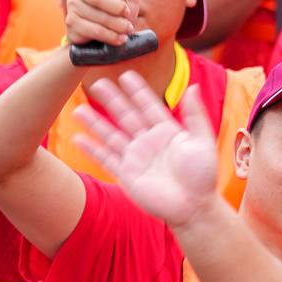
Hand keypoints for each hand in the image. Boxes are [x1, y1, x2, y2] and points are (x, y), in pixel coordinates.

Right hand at [65, 0, 140, 47]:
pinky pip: (91, 29)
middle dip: (115, 8)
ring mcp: (72, 5)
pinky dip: (109, 35)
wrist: (110, 36)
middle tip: (128, 15)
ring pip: (94, 14)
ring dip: (115, 24)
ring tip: (126, 29)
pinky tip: (118, 38)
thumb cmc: (120, 10)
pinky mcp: (71, 23)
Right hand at [75, 72, 217, 228]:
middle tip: (97, 83)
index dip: (137, 91)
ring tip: (78, 109)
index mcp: (166, 131)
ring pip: (111, 135)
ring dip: (95, 123)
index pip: (148, 105)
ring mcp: (136, 157)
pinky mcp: (127, 174)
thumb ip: (195, 115)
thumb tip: (192, 87)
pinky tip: (78, 138)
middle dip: (112, 100)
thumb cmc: (202, 176)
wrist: (194, 207)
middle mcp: (148, 141)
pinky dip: (92, 149)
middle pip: (126, 116)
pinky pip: (106, 159)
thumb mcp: (202, 141)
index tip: (125, 74)